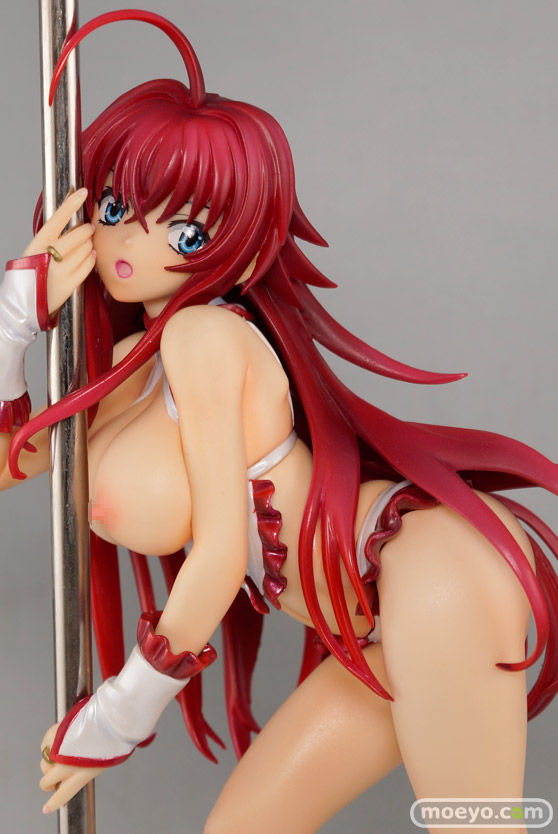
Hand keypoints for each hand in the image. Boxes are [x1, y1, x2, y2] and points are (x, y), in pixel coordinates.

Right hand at [23, 188, 95, 316]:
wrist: (23, 301)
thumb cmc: (28, 273)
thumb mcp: (34, 250)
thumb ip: (51, 238)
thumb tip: (71, 223)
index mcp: (39, 242)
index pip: (59, 218)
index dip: (72, 204)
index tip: (82, 193)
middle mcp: (51, 255)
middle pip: (79, 235)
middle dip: (87, 230)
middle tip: (88, 229)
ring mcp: (62, 270)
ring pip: (86, 249)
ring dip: (89, 244)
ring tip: (86, 245)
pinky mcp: (71, 284)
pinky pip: (89, 266)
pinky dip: (91, 259)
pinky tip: (90, 255)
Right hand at [39, 723, 104, 814]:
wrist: (109, 717)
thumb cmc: (109, 737)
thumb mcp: (100, 761)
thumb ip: (82, 771)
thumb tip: (67, 775)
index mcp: (82, 774)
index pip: (63, 794)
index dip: (54, 802)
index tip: (47, 808)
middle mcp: (67, 765)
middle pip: (47, 781)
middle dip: (48, 783)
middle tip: (53, 780)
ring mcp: (59, 750)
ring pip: (44, 764)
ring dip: (49, 764)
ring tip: (61, 755)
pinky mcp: (53, 735)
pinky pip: (44, 746)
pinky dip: (49, 746)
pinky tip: (59, 741)